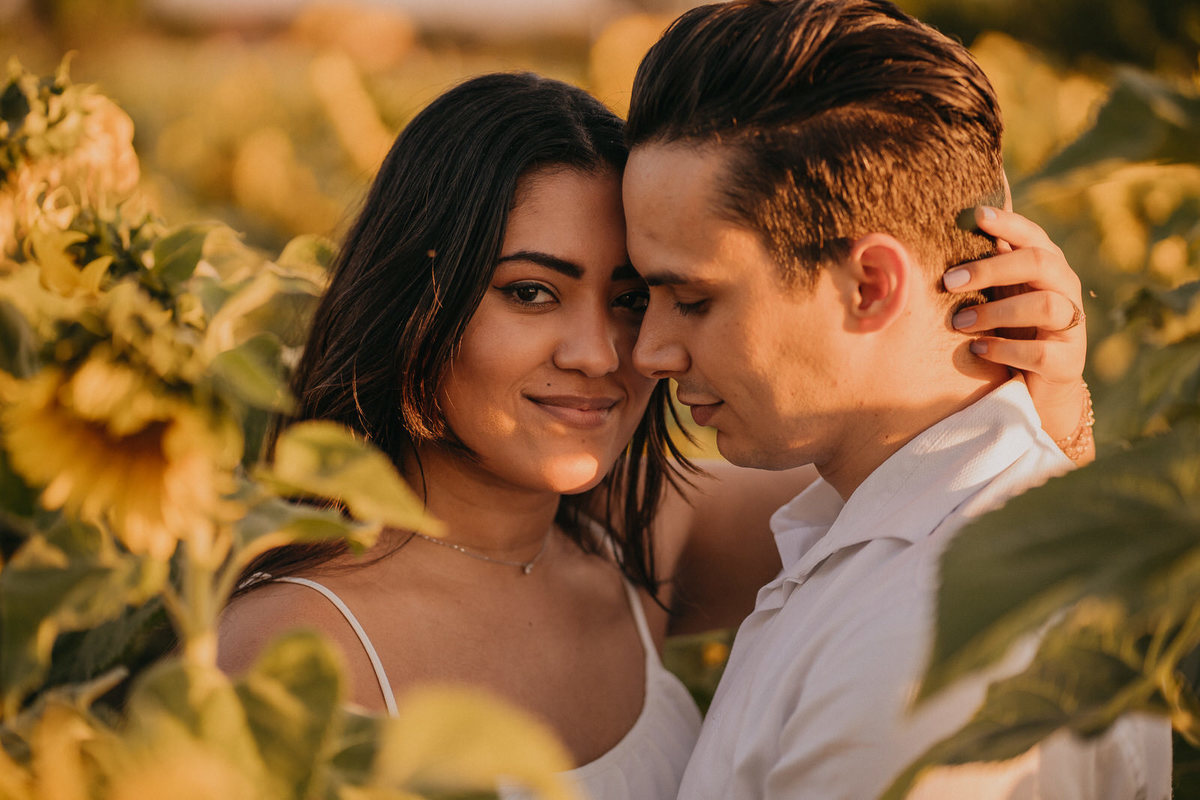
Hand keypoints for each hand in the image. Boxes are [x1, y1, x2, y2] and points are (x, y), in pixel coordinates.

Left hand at [943, 206, 1092, 461]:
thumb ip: (984, 270)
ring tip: (959, 322)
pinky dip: (1004, 349)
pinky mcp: (1067, 362)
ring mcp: (1071, 326)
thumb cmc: (1011, 331)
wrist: (1037, 389)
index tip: (976, 215)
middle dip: (992, 268)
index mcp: (1048, 268)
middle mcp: (1065, 290)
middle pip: (1039, 263)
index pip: (1033, 236)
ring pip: (1046, 306)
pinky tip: (977, 349)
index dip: (1008, 223)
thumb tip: (944, 234)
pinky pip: (1040, 352)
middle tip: (949, 281)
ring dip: (996, 312)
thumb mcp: (998, 296)